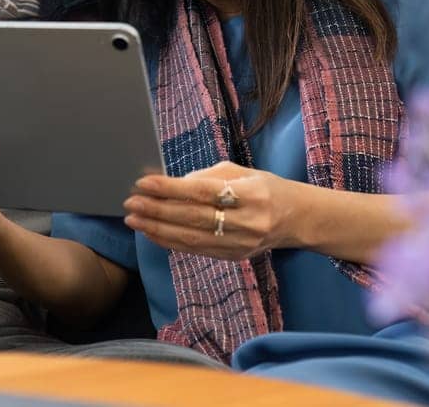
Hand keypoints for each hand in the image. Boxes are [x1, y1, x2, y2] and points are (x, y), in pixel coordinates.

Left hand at [124, 162, 308, 260]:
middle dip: (157, 211)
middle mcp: (247, 222)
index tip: (144, 183)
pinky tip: (153, 232)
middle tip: (131, 203)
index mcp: (251, 194)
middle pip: (193, 218)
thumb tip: (172, 184)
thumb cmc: (267, 188)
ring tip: (134, 219)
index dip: (171, 189)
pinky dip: (170, 242)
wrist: (297, 220)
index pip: (203, 192)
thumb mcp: (242, 172)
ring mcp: (240, 243)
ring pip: (191, 239)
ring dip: (157, 229)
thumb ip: (207, 177)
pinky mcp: (233, 257)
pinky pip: (196, 250)